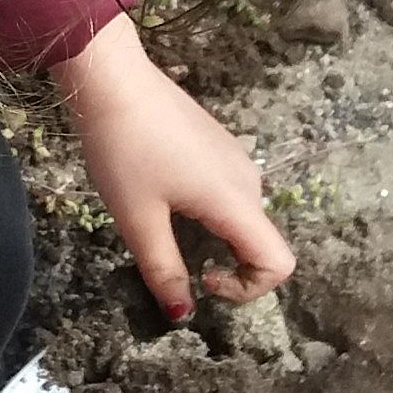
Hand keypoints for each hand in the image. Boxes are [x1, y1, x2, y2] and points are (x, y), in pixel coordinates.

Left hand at [50, 14, 295, 318]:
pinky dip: (204, 211)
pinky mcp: (218, 144)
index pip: (279, 263)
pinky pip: (226, 193)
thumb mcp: (138, 220)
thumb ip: (164, 270)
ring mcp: (235, 158)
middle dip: (224, 264)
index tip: (202, 279)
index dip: (248, 289)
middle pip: (259, 242)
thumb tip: (182, 314)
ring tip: (158, 219)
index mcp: (236, 201)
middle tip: (169, 253)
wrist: (113, 79)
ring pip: (241, 218)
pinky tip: (160, 191)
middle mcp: (248, 180)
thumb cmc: (123, 150)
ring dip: (211, 237)